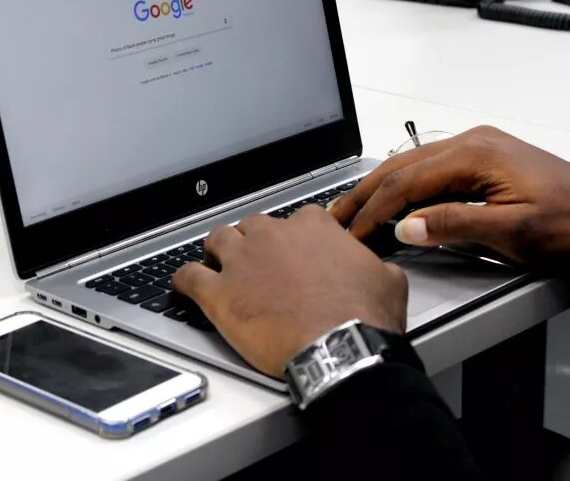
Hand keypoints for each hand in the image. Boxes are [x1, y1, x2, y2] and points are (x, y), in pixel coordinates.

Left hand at [172, 209, 406, 377]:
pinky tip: (182, 285)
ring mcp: (241, 261)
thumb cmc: (363, 318)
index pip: (296, 219)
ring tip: (219, 267)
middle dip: (253, 242)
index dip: (294, 238)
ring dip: (216, 252)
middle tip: (258, 264)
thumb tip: (377, 268)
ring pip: (216, 240)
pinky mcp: (218, 293)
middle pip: (251, 226)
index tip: (295, 252)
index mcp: (312, 226)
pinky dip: (182, 280)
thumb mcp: (387, 280)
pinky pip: (187, 276)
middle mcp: (271, 235)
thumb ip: (372, 264)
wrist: (341, 350)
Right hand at [329, 126, 569, 266]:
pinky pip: (429, 171)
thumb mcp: (515, 231)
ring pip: (411, 167)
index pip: (406, 180)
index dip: (373, 209)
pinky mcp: (484, 162)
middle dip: (364, 194)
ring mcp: (478, 150)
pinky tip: (392, 204)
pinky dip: (403, 189)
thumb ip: (455, 225)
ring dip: (379, 190)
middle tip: (335, 218)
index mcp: (476, 153)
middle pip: (400, 166)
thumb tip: (405, 226)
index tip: (352, 232)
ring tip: (352, 211)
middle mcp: (473, 143)